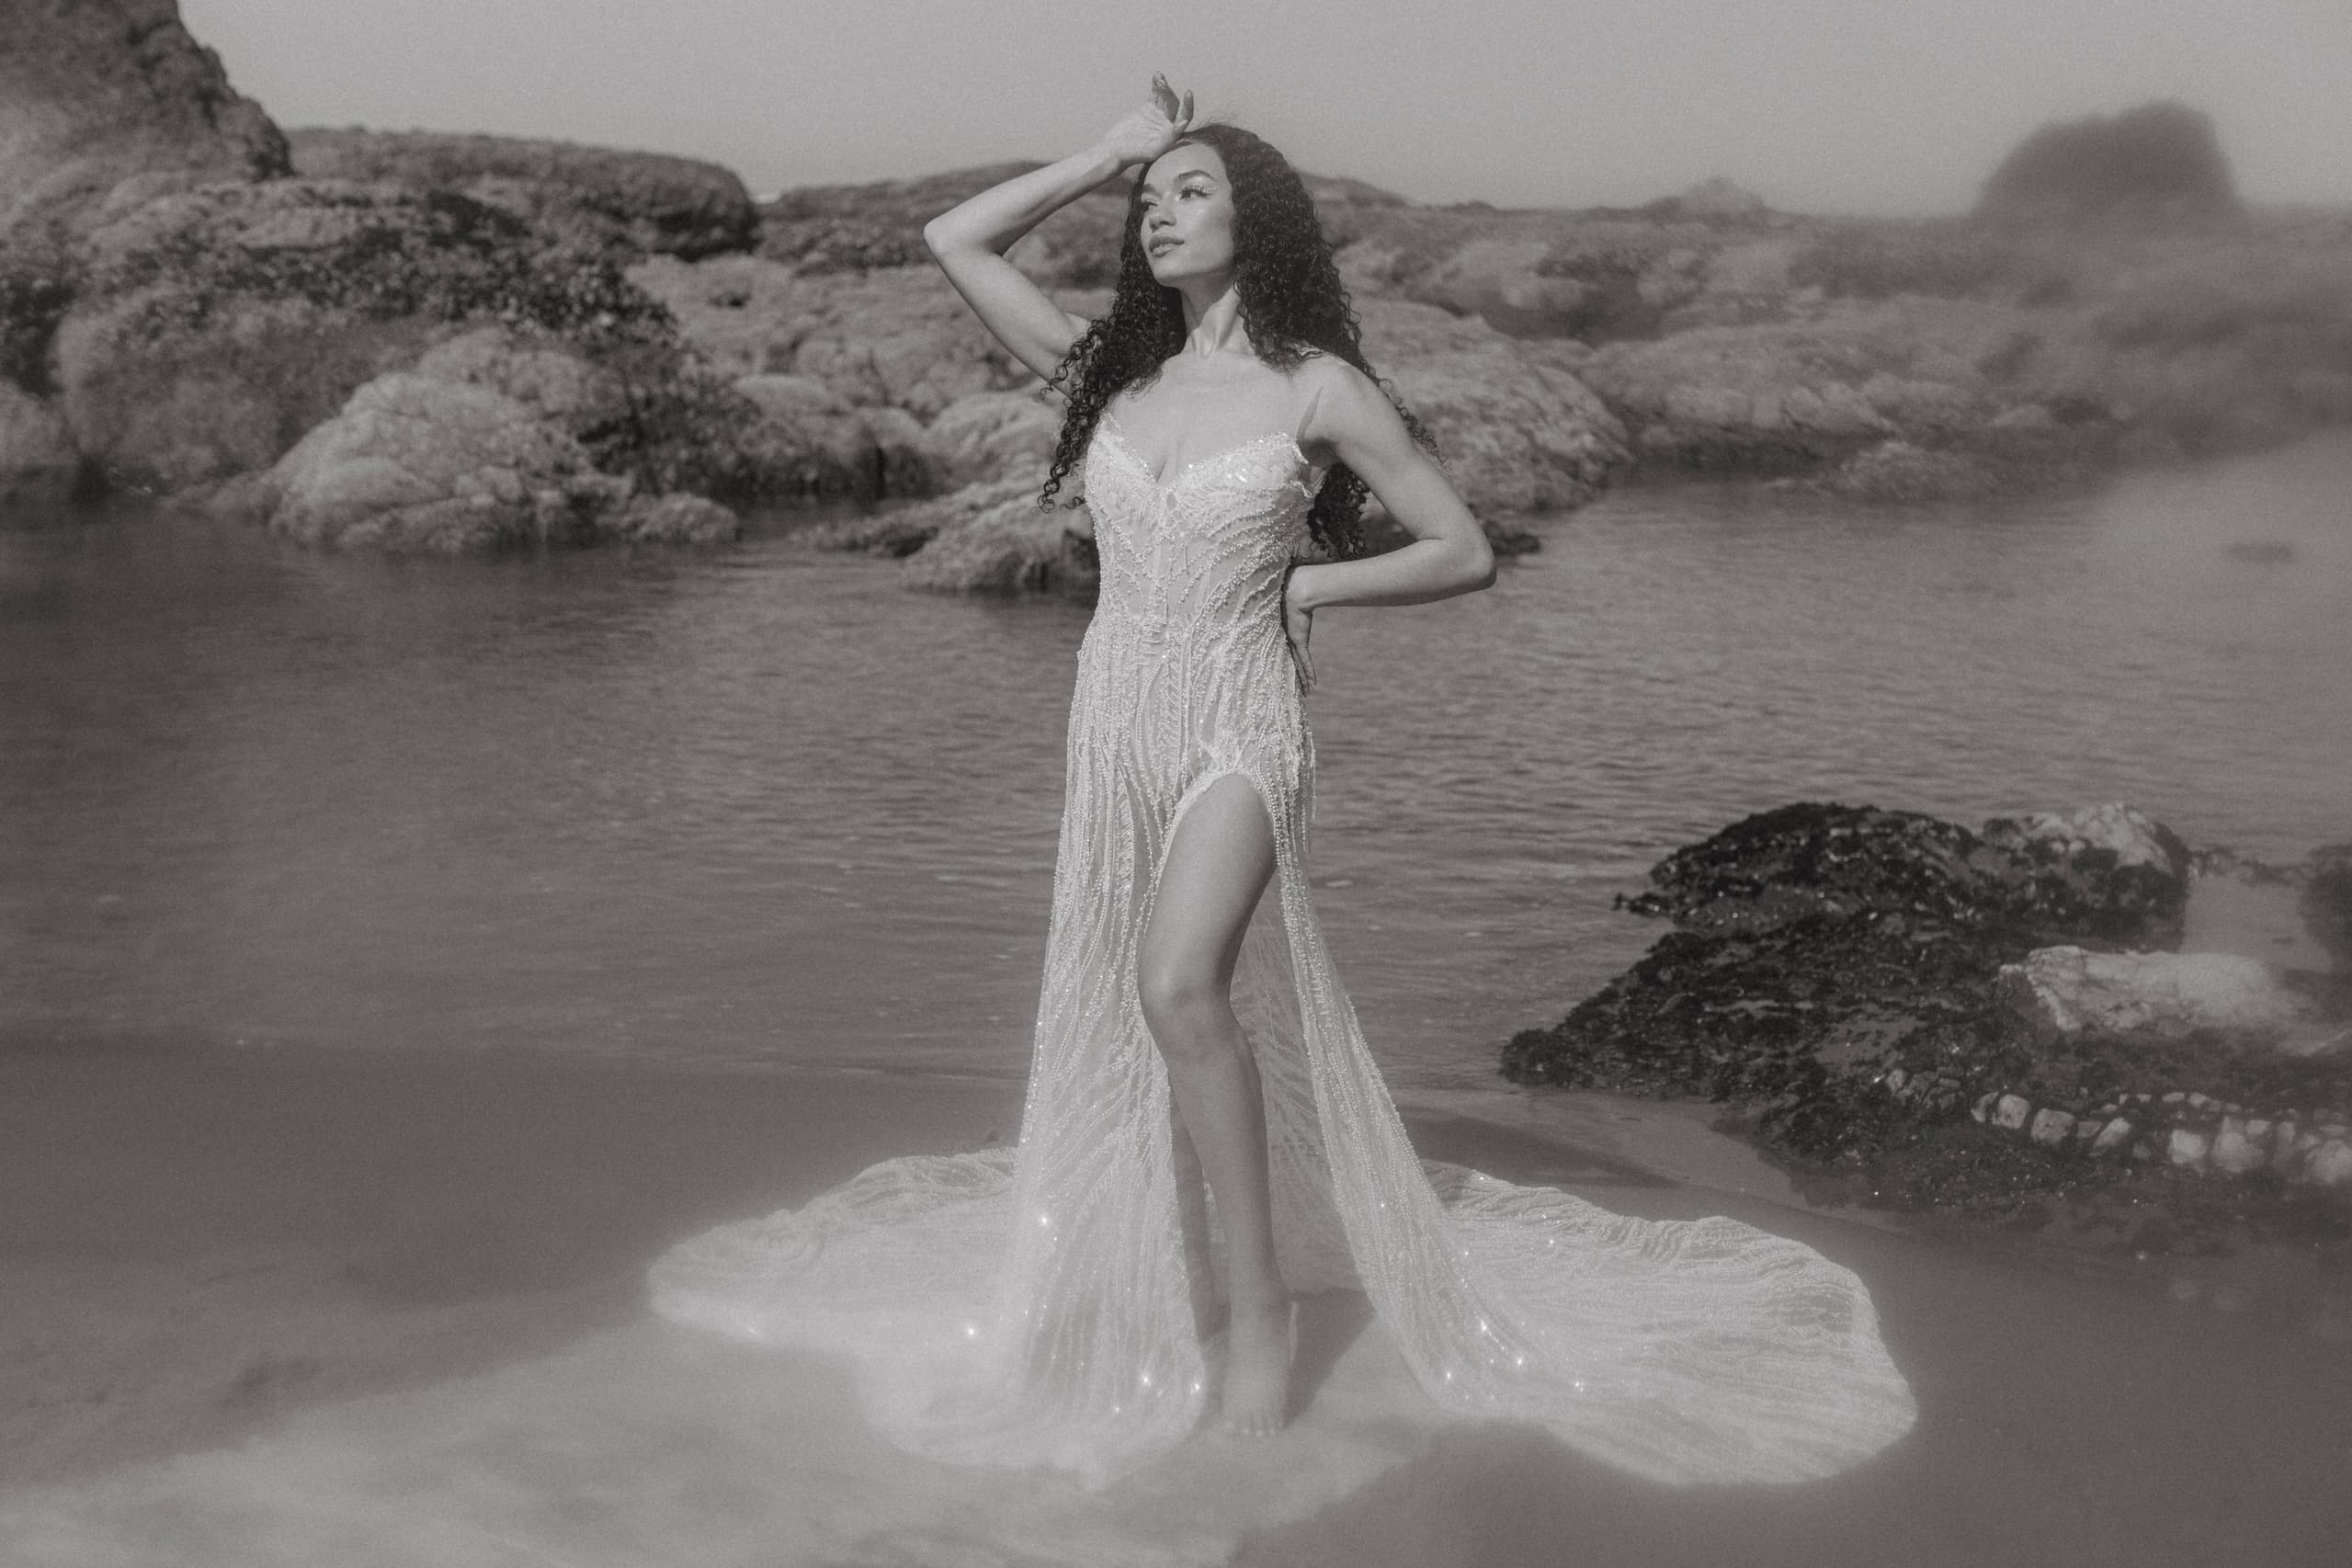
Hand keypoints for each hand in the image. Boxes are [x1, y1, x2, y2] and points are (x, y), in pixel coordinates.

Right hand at [1096, 73, 1194, 169]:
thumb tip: (1182, 125)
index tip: (1187, 94)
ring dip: (1164, 86)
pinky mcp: (1147, 108)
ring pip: (1165, 97)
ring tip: (1159, 78)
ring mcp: (1158, 115)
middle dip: (1169, 93)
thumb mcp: (1151, 150)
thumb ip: (1168, 140)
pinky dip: (1156, 84)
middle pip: (1174, 104)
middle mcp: (1167, 124)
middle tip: (1162, 84)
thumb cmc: (1132, 154)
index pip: (1185, 117)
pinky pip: (1155, 94)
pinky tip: (1157, 75)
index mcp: (1172, 134)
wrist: (1114, 150)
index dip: (1188, 106)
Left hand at [1282, 565, 1315, 689]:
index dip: (1281, 654)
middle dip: (1289, 673)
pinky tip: (1310, 687)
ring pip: (1296, 664)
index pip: (1281, 643)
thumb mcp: (1291, 586)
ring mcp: (1291, 638)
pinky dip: (1308, 673)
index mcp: (1282, 625)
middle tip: (1288, 686)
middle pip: (1286, 658)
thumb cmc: (1291, 582)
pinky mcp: (1298, 640)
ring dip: (1301, 678)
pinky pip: (1304, 661)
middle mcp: (1284, 634)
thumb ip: (1293, 581)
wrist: (1296, 586)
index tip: (1280, 663)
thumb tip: (1299, 566)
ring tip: (1303, 693)